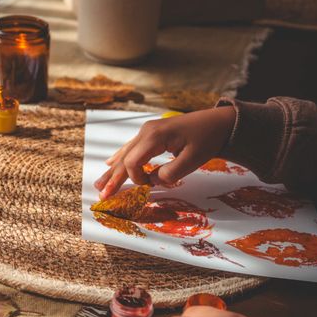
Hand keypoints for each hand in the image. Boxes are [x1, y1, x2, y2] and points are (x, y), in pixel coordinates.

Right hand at [94, 106, 235, 198]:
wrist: (218, 121)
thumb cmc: (207, 139)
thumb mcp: (192, 160)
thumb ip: (169, 173)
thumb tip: (152, 181)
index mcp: (154, 137)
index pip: (133, 163)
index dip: (137, 179)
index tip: (149, 186)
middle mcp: (145, 132)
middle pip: (124, 159)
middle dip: (113, 178)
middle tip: (102, 195)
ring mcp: (146, 131)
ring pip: (124, 154)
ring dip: (112, 170)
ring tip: (99, 184)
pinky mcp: (151, 133)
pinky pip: (130, 148)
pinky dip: (120, 158)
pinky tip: (109, 163)